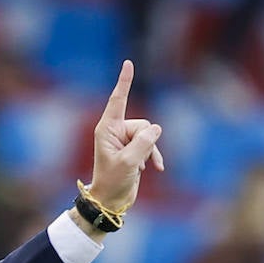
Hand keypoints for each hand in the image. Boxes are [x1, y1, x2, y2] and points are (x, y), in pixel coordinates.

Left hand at [88, 60, 163, 216]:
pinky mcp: (135, 149)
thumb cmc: (112, 181)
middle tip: (133, 161)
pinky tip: (156, 168)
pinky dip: (154, 156)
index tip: (128, 63)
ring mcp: (126, 140)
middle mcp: (115, 131)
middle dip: (145, 142)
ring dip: (150, 151)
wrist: (111, 199)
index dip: (124, 81)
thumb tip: (156, 129)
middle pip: (143, 124)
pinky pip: (153, 144)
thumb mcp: (128, 162)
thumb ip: (144, 142)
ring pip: (150, 134)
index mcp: (107, 129)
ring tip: (139, 167)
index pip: (117, 100)